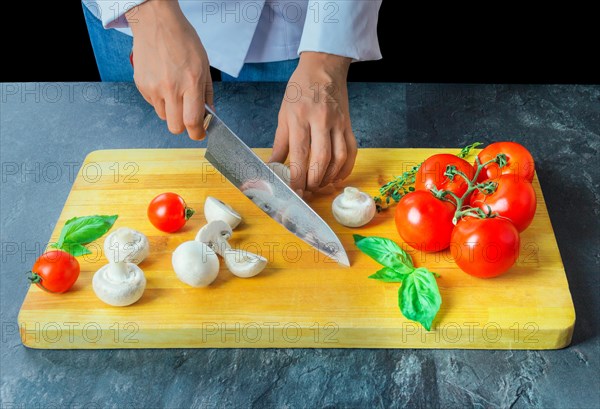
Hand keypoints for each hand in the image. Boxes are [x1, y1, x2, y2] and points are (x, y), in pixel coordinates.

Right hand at [127, 0, 212, 139]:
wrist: (157, 23)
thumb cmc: (183, 40)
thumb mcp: (204, 66)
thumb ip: (207, 93)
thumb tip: (209, 114)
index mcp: (190, 83)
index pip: (192, 122)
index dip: (197, 133)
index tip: (199, 133)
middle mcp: (171, 88)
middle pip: (175, 127)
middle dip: (184, 126)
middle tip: (188, 116)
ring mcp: (153, 87)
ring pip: (163, 116)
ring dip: (171, 111)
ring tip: (175, 91)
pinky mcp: (141, 85)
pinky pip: (152, 103)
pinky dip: (160, 99)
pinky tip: (163, 82)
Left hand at [270, 52, 356, 195]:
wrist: (324, 66)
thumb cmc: (300, 89)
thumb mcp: (284, 113)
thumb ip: (281, 142)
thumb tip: (273, 166)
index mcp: (300, 117)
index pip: (299, 153)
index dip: (297, 176)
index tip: (294, 190)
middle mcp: (320, 120)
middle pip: (321, 158)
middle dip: (314, 180)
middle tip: (307, 189)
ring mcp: (338, 123)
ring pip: (339, 157)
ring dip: (330, 177)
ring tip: (320, 185)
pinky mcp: (349, 124)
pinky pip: (351, 151)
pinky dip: (345, 168)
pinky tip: (337, 176)